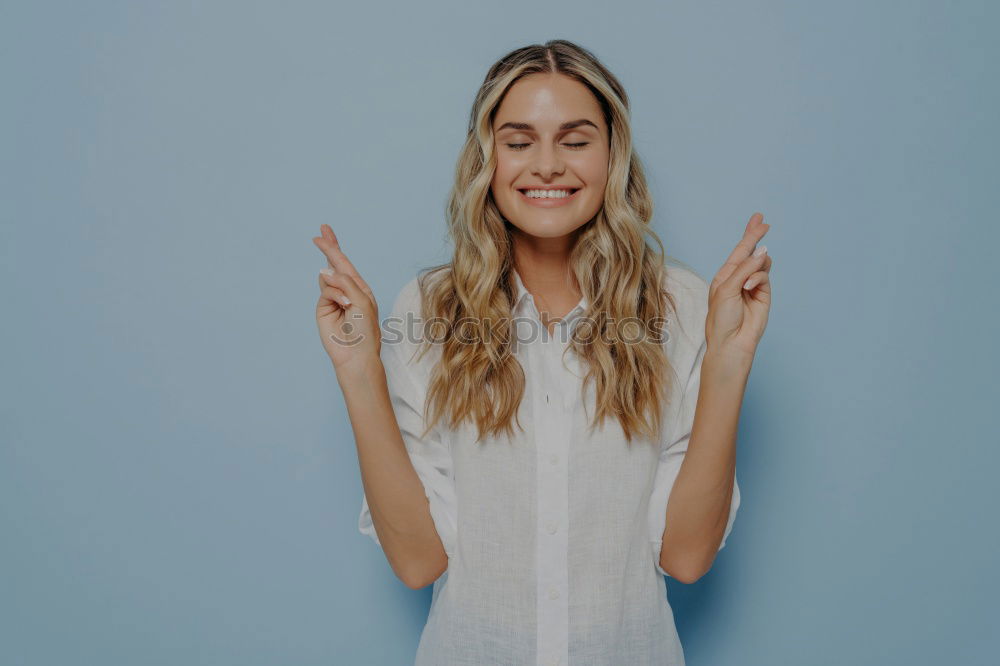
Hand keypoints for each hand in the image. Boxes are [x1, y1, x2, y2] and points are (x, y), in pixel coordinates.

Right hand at [312, 224, 380, 372]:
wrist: (356, 353)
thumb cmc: (365, 329)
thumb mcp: (362, 300)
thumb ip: (345, 282)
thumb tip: (323, 271)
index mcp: (359, 287)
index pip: (345, 263)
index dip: (334, 247)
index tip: (324, 230)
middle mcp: (345, 290)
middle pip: (333, 265)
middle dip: (328, 248)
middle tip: (320, 233)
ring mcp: (333, 299)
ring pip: (328, 279)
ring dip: (338, 286)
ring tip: (348, 304)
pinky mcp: (323, 307)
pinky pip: (326, 292)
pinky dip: (335, 295)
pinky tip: (343, 305)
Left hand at [705, 212, 772, 362]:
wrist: (731, 341)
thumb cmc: (721, 318)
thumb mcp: (726, 288)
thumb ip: (744, 269)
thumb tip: (762, 252)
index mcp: (725, 275)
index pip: (739, 250)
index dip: (749, 234)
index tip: (758, 218)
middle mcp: (739, 278)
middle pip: (752, 252)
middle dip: (756, 237)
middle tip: (764, 222)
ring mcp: (753, 286)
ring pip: (761, 263)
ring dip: (755, 265)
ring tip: (745, 280)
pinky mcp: (764, 294)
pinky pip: (764, 276)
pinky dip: (757, 277)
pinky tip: (748, 287)